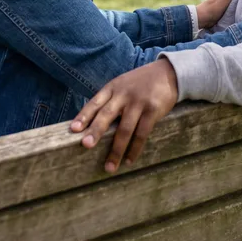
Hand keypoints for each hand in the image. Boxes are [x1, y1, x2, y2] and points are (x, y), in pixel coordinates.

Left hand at [70, 58, 178, 172]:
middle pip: (106, 114)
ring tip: (109, 167)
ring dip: (116, 150)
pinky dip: (134, 149)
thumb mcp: (123, 84)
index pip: (95, 102)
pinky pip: (141, 133)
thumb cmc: (141, 83)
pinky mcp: (152, 110)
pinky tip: (129, 160)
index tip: (73, 129)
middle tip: (86, 145)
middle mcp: (123, 94)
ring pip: (124, 129)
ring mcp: (138, 102)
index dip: (84, 116)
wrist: (168, 73)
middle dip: (96, 131)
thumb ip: (111, 100)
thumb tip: (93, 125)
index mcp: (113, 87)